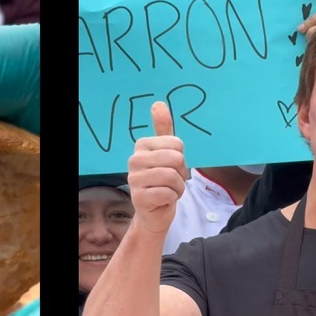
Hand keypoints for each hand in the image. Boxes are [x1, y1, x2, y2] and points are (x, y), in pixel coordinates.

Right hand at [126, 102, 187, 236]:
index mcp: (141, 146)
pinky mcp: (139, 197)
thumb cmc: (161, 180)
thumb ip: (163, 129)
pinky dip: (172, 198)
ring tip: (169, 190)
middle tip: (172, 180)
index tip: (173, 166)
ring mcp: (134, 179)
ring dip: (178, 187)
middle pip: (175, 159)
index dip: (182, 158)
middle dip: (181, 173)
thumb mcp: (165, 152)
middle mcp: (134, 160)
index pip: (177, 144)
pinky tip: (163, 200)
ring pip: (172, 176)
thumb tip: (158, 104)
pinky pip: (167, 193)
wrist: (153, 212)